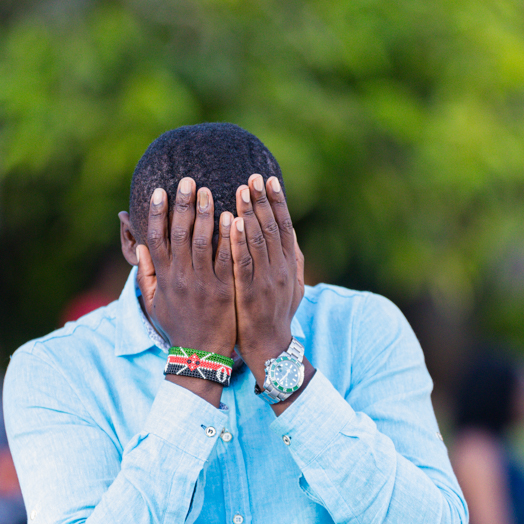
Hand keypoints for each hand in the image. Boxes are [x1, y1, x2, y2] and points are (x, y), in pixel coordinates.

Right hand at [136, 177, 235, 401]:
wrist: (200, 355)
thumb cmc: (178, 326)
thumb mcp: (156, 302)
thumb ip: (148, 274)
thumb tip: (139, 246)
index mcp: (164, 277)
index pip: (156, 239)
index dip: (157, 214)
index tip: (160, 191)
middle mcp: (181, 278)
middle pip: (178, 234)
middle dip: (182, 205)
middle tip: (188, 180)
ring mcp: (203, 284)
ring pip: (201, 243)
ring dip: (204, 214)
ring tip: (209, 190)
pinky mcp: (224, 290)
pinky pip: (226, 259)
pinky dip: (228, 238)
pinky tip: (232, 217)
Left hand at [230, 174, 310, 399]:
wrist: (270, 347)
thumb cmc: (277, 315)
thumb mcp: (292, 286)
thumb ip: (292, 260)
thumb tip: (291, 234)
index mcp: (289, 265)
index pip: (284, 226)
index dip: (277, 202)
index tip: (268, 180)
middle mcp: (281, 269)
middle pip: (271, 227)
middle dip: (262, 200)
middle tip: (253, 176)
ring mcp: (266, 281)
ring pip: (258, 241)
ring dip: (249, 213)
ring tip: (241, 190)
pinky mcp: (249, 292)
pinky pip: (242, 262)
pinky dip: (238, 241)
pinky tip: (230, 222)